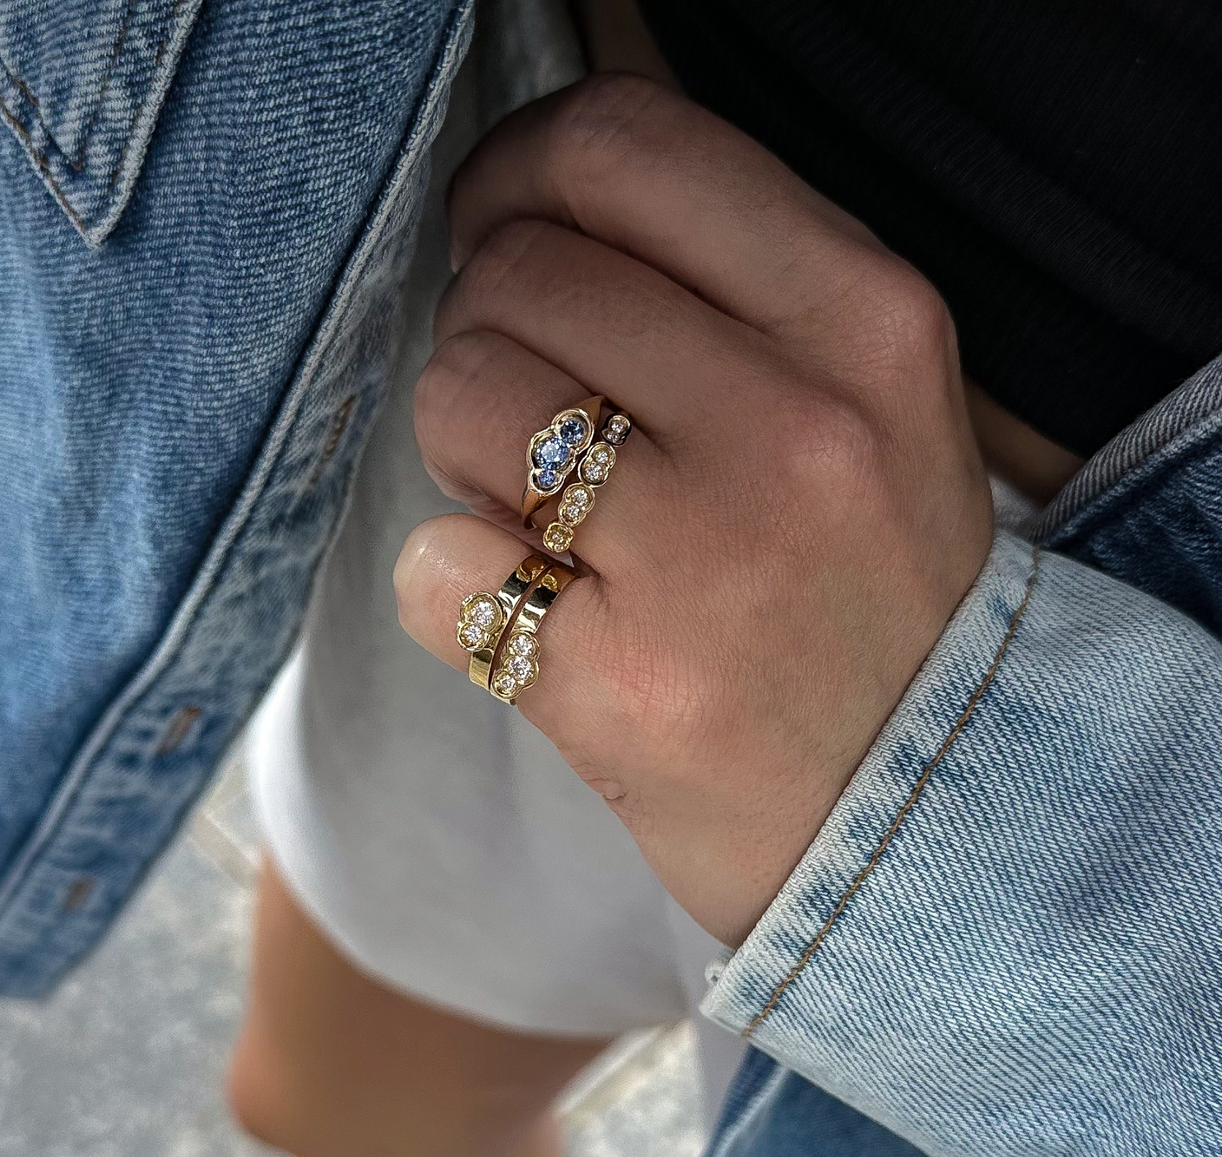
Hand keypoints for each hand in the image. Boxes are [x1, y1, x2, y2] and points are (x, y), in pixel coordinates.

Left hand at [394, 75, 992, 945]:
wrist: (913, 818)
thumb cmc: (868, 598)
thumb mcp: (872, 400)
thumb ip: (729, 285)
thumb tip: (526, 215)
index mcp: (864, 323)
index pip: (623, 149)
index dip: (517, 175)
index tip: (497, 229)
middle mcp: (794, 428)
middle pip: (515, 273)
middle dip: (492, 338)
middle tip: (542, 426)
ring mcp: (706, 564)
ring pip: (455, 397)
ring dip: (467, 458)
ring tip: (551, 525)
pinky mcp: (618, 688)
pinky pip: (433, 567)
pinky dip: (453, 591)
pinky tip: (539, 622)